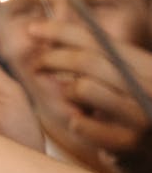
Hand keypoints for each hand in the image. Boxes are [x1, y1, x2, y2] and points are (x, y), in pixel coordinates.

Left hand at [29, 19, 151, 152]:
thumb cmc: (138, 112)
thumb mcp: (130, 79)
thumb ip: (100, 58)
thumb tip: (53, 33)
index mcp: (148, 66)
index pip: (98, 39)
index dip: (61, 31)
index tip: (33, 29)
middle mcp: (148, 87)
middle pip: (87, 61)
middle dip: (52, 59)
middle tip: (36, 64)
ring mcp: (140, 116)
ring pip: (83, 88)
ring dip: (67, 92)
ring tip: (72, 98)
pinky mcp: (129, 144)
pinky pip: (81, 124)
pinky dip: (75, 122)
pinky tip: (81, 124)